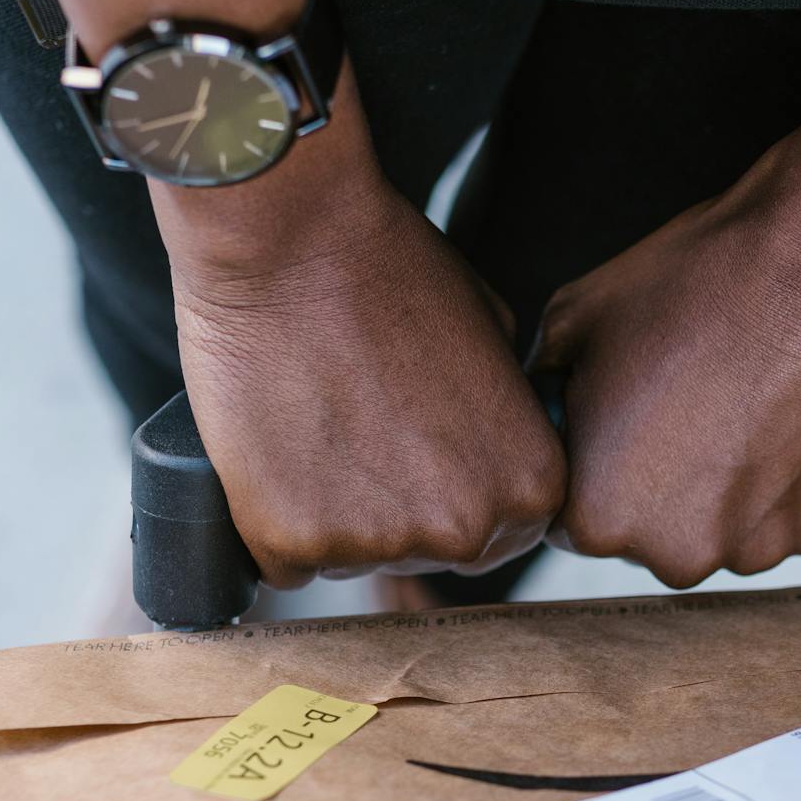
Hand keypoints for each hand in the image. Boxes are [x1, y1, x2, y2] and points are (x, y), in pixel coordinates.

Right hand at [161, 160, 565, 589]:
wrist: (290, 242)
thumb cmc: (392, 269)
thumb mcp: (494, 334)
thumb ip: (504, 414)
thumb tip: (490, 444)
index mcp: (530, 486)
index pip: (500, 530)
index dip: (453, 488)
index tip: (418, 450)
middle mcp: (465, 530)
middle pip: (431, 554)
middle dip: (397, 509)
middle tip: (359, 432)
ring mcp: (378, 544)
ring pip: (353, 556)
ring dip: (332, 512)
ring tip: (314, 424)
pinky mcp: (293, 542)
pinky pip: (284, 559)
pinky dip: (271, 519)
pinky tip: (272, 451)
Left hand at [531, 164, 800, 588]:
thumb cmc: (695, 284)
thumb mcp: (574, 320)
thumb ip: (546, 390)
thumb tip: (549, 409)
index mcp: (597, 516)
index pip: (575, 520)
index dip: (596, 465)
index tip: (628, 420)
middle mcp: (675, 554)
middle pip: (655, 536)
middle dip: (664, 487)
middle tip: (693, 406)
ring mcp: (758, 549)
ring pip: (729, 532)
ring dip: (732, 488)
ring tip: (751, 406)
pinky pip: (794, 520)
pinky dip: (794, 482)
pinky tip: (797, 417)